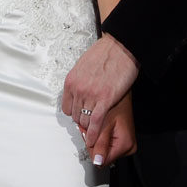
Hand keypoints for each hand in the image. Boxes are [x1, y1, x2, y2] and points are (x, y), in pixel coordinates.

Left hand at [62, 33, 138, 147]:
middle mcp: (78, 89)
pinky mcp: (105, 100)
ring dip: (90, 127)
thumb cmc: (104, 53)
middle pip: (75, 116)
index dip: (75, 113)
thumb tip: (79, 93)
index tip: (81, 115)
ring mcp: (91, 95)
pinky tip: (93, 140)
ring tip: (95, 129)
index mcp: (71, 81)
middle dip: (83, 120)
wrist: (120, 46)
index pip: (66, 108)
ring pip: (85, 121)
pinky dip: (94, 134)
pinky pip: (96, 122)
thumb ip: (79, 81)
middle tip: (90, 122)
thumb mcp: (83, 65)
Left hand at [87, 93, 135, 166]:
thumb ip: (100, 143)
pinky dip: (100, 137)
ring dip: (95, 139)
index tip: (88, 134)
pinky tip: (98, 127)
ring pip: (103, 151)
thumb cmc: (116, 103)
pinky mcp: (122, 142)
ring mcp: (126, 145)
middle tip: (89, 127)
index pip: (102, 161)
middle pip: (103, 157)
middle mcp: (129, 148)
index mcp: (126, 145)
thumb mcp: (105, 123)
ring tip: (94, 125)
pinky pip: (107, 145)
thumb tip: (97, 161)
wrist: (121, 94)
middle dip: (93, 142)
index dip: (92, 148)